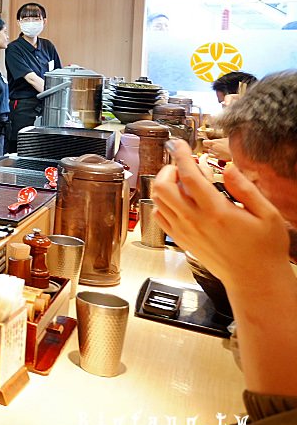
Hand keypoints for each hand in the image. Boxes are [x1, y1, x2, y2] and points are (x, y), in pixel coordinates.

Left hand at [151, 140, 289, 294]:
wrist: (254, 280)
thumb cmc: (265, 250)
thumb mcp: (267, 215)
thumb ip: (245, 189)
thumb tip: (228, 168)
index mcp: (216, 212)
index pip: (189, 176)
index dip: (180, 155)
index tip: (179, 144)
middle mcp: (194, 221)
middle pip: (163, 186)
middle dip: (169, 169)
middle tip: (183, 166)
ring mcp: (184, 232)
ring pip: (157, 201)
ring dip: (165, 185)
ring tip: (182, 182)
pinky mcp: (181, 240)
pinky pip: (159, 217)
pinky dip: (162, 203)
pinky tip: (177, 201)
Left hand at [203, 137, 231, 161]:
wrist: (238, 151)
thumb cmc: (233, 144)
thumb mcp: (226, 139)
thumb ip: (220, 140)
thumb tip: (219, 139)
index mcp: (215, 142)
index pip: (205, 142)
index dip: (206, 142)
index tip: (209, 142)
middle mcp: (214, 148)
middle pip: (208, 147)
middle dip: (211, 146)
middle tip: (216, 145)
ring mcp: (216, 153)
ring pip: (209, 151)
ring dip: (212, 150)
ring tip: (218, 149)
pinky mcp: (218, 157)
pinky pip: (212, 156)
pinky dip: (213, 155)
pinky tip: (217, 153)